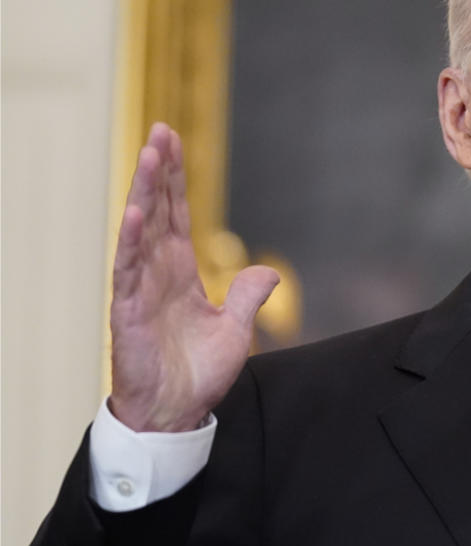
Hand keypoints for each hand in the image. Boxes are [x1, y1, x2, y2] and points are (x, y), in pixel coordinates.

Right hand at [108, 123, 278, 431]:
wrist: (177, 413)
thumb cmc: (198, 372)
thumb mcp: (235, 328)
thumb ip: (248, 296)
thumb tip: (268, 272)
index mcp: (180, 272)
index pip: (176, 215)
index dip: (176, 179)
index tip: (172, 141)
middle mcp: (157, 274)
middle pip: (156, 211)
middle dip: (159, 172)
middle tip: (160, 132)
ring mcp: (139, 291)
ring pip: (139, 232)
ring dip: (144, 194)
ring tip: (149, 158)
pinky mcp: (127, 314)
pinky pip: (127, 273)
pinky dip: (131, 244)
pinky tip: (134, 215)